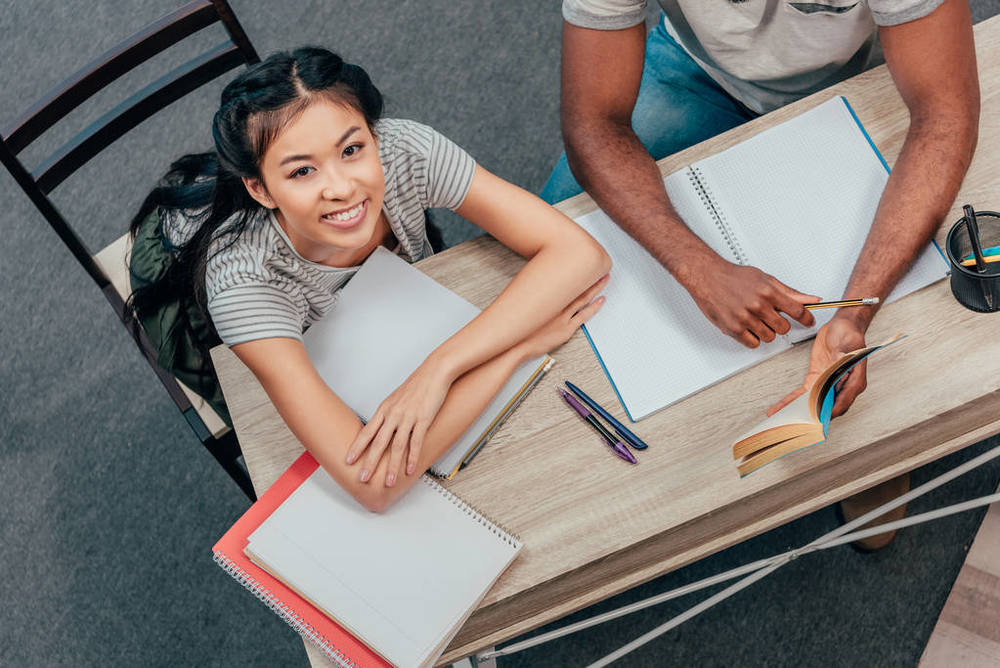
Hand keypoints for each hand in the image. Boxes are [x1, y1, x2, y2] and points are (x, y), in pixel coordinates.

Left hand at [345, 357, 454, 486]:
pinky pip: (416, 441)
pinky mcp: (423, 419)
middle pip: (378, 442)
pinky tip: (409, 468)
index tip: (349, 460)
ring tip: (389, 481)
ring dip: (392, 466)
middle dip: (370, 462)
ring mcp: (408, 417)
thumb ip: (389, 414)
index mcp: (385, 409)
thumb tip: (382, 428)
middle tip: (363, 478)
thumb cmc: (417, 385)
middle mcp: (393, 414)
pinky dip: (412, 457)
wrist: (434, 372)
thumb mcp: (397, 398)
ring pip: (396, 446)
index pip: (367, 431)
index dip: (357, 447)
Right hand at [517, 274, 608, 357]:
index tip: (583, 263)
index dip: (576, 272)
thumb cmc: (518, 328)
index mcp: (547, 297)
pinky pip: (584, 315)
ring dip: (595, 288)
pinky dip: (594, 307)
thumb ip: (532, 296)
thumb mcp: (522, 306)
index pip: (565, 281)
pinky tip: (601, 300)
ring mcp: (563, 316)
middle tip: (600, 267)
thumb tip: (535, 287)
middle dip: (589, 277)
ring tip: (604, 279)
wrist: (517, 344)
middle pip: (577, 287)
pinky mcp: (566, 329)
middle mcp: (556, 305)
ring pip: (583, 298)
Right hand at [684, 259, 818, 347]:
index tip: (808, 321)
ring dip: (765, 331)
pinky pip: (752, 343)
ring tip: (756, 320)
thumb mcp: (764, 278)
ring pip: (769, 337)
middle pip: (783, 327)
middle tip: (771, 317)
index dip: (806, 318)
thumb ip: (788, 291)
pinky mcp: (733, 328)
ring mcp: (745, 318)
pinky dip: (752, 337)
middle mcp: (758, 305)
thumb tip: (810, 298)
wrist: (707, 277)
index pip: (797, 310)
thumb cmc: (733, 276)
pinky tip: (747, 327)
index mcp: (768, 292)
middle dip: (780, 324)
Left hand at [767, 315, 867, 418]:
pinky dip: (792, 400)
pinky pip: (803, 393)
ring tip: (781, 422)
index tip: (818, 418)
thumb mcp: (848, 342)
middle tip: (796, 427)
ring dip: (797, 412)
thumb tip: (838, 364)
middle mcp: (842, 387)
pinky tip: (781, 408)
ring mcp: (828, 384)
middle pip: (826, 407)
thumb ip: (843, 356)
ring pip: (812, 403)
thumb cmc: (849, 334)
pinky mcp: (816, 379)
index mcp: (855, 381)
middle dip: (811, 418)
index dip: (830, 411)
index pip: (842, 402)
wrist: (842, 325)